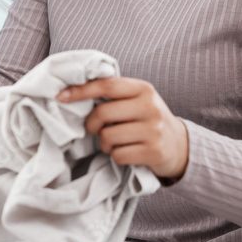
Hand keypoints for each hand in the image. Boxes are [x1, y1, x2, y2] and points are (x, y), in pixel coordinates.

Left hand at [57, 77, 188, 178]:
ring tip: (114, 142)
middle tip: (94, 129)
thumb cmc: (147, 120)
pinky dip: (116, 156)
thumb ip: (114, 94)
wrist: (179, 146)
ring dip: (104, 143)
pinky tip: (126, 152)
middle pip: (103, 113)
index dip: (81, 91)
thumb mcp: (137, 100)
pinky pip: (118, 155)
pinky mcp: (154, 152)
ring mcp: (153, 130)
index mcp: (143, 89)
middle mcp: (150, 107)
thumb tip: (73, 92)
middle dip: (92, 124)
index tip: (61, 97)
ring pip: (108, 136)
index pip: (107, 85)